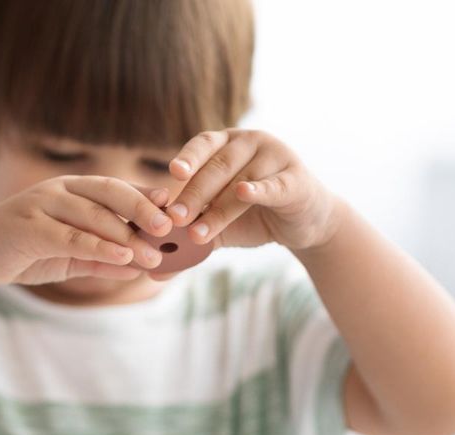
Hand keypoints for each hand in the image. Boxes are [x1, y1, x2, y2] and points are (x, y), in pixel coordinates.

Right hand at [0, 175, 174, 289]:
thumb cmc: (18, 254)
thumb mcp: (65, 258)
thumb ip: (99, 259)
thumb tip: (138, 267)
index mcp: (69, 190)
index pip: (116, 189)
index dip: (147, 198)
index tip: (177, 212)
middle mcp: (58, 190)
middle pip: (111, 192)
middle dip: (145, 209)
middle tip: (173, 227)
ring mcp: (42, 206)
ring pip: (95, 215)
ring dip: (128, 236)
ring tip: (155, 253)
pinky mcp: (29, 228)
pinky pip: (73, 237)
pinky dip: (101, 248)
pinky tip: (124, 258)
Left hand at [163, 128, 342, 251]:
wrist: (301, 224)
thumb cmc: (253, 216)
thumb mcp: (217, 225)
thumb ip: (187, 238)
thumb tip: (153, 272)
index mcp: (226, 145)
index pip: (203, 144)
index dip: (188, 158)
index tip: (172, 174)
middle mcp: (251, 142)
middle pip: (218, 166)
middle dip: (194, 194)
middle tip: (175, 219)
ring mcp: (276, 156)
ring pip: (241, 181)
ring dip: (217, 208)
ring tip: (197, 233)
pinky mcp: (296, 179)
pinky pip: (274, 186)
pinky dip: (258, 190)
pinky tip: (243, 193)